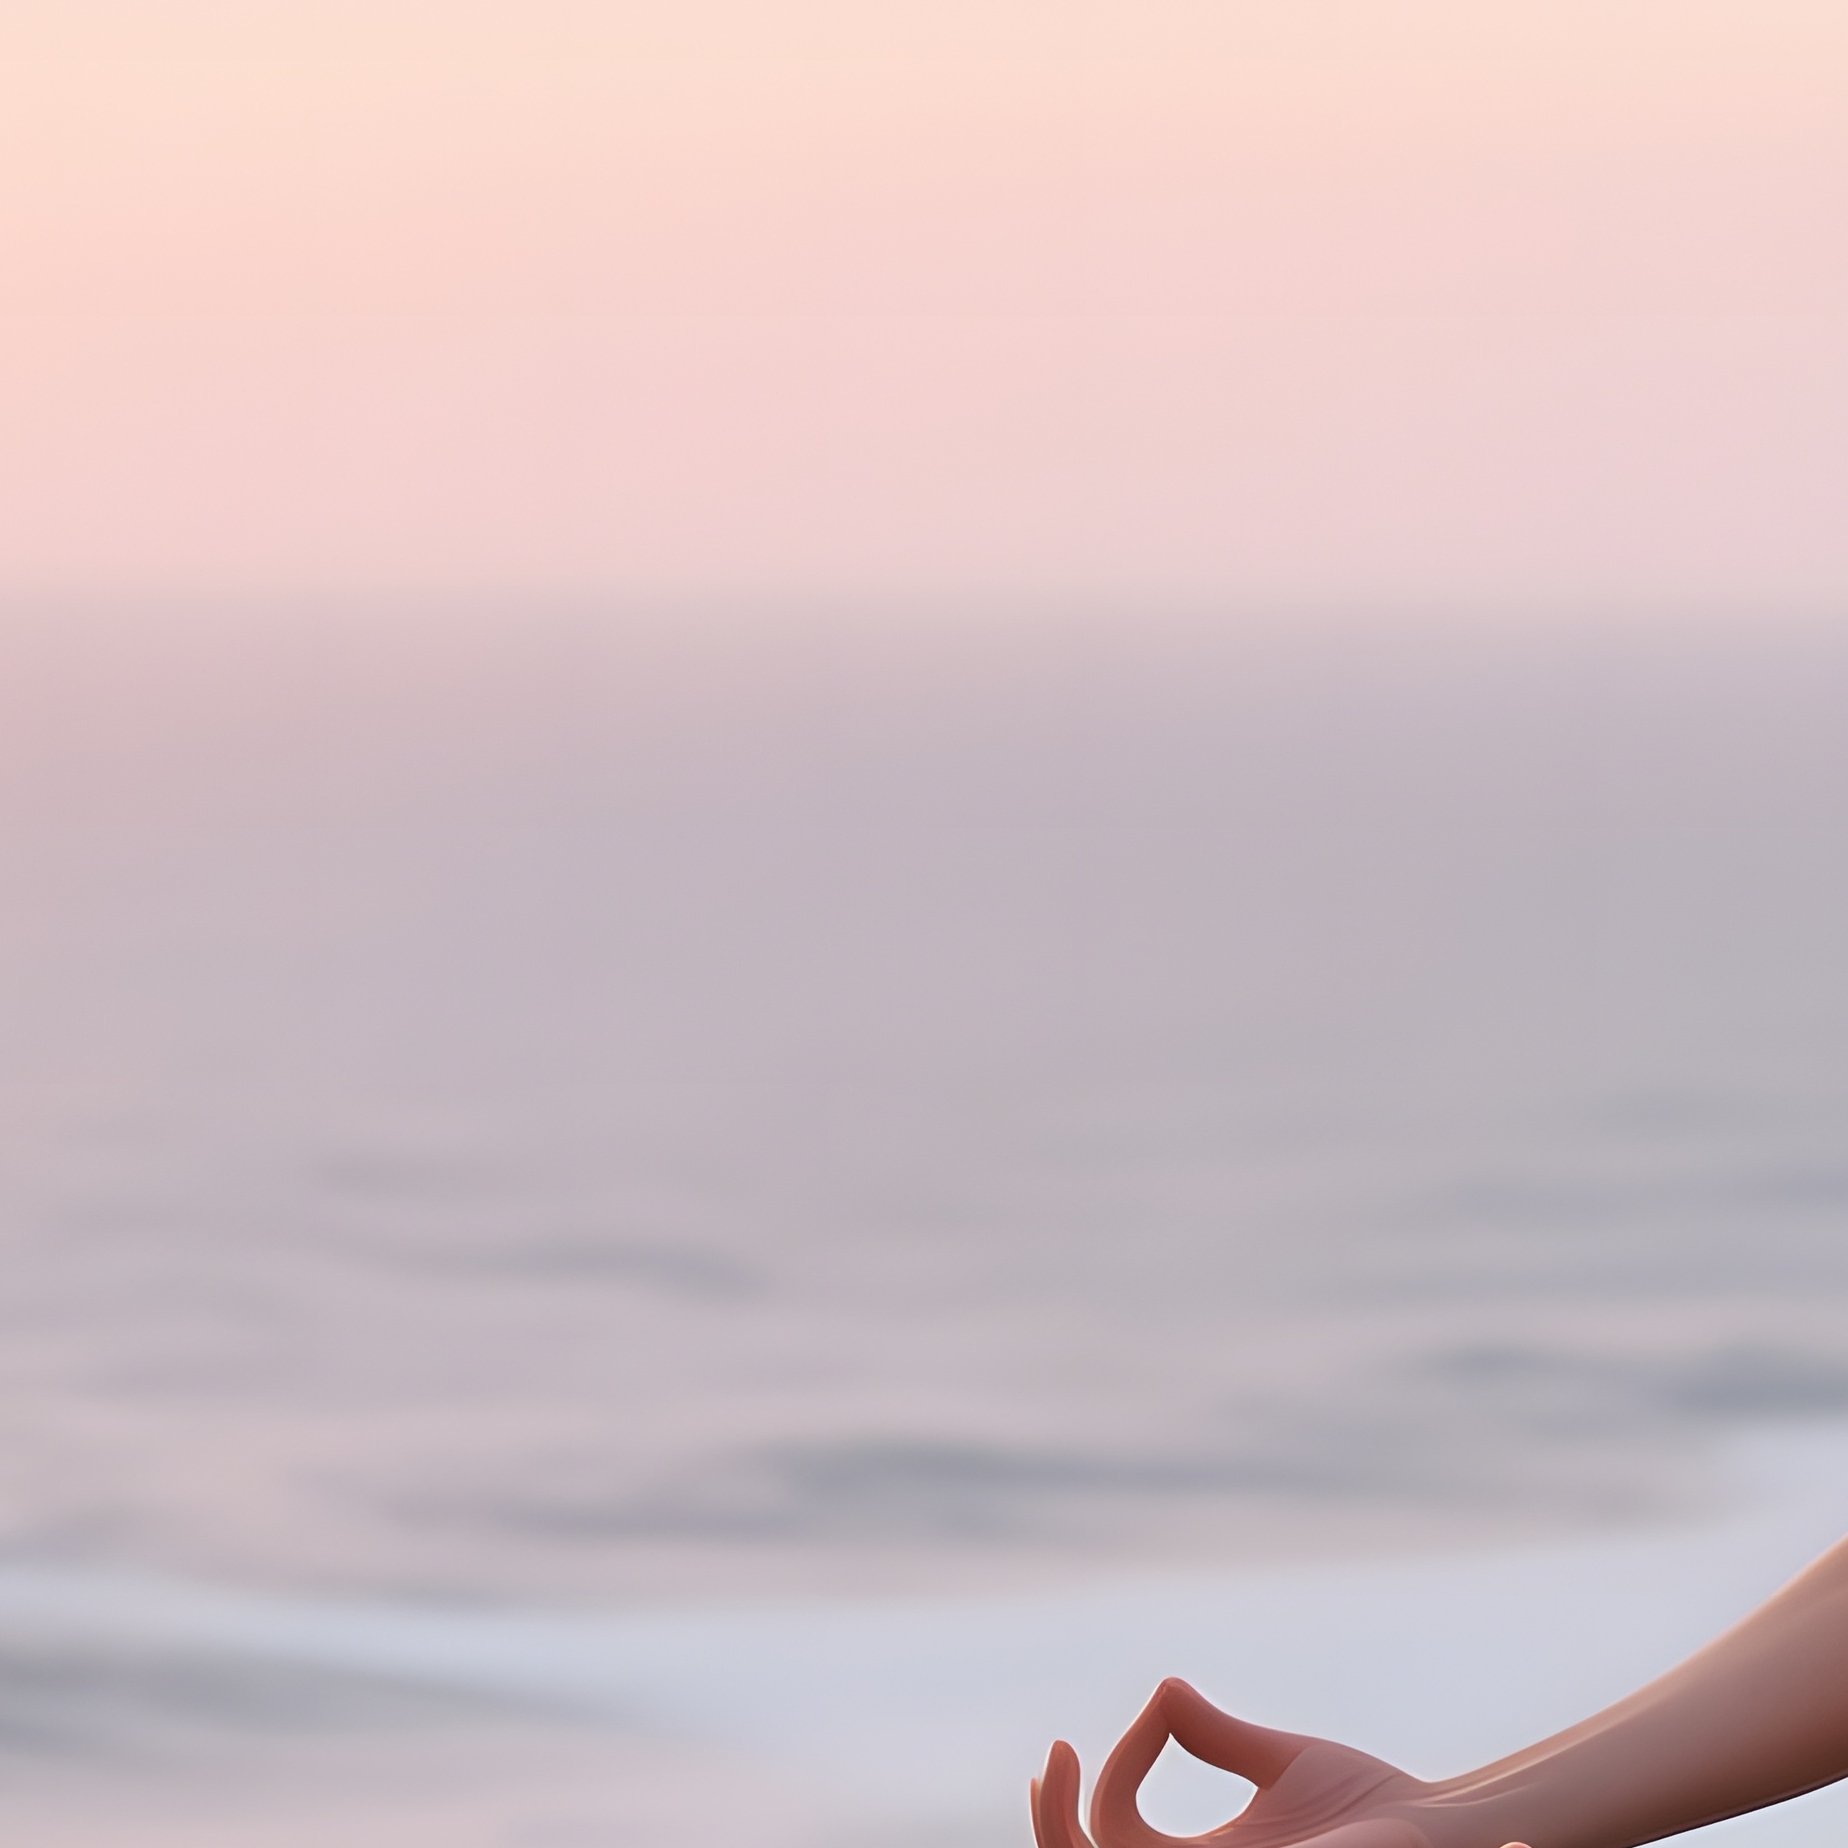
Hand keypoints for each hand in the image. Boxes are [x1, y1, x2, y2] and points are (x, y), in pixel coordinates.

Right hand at [1031, 1679, 1529, 1847]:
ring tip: (1063, 1763)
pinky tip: (1152, 1751)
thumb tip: (1164, 1690)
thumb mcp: (1281, 1763)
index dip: (1114, 1775)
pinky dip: (1120, 1808)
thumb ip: (1218, 1738)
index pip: (1116, 1838)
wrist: (1442, 1825)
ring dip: (1064, 1828)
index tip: (1160, 1710)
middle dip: (1054, 1821)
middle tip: (1057, 1755)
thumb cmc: (1376, 1803)